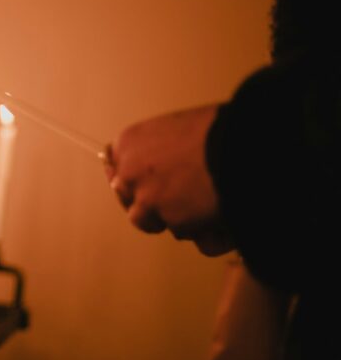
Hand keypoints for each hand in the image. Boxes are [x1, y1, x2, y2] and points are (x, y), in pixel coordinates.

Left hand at [106, 104, 232, 255]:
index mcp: (129, 143)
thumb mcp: (179, 126)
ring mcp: (148, 200)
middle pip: (127, 197)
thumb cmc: (219, 128)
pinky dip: (203, 231)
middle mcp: (130, 173)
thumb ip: (160, 147)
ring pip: (148, 221)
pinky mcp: (172, 222)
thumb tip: (163, 163)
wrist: (244, 145)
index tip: (140, 184)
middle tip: (175, 198)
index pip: (114, 167)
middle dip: (147, 201)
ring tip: (202, 208)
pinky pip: (184, 233)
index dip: (132, 178)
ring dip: (172, 218)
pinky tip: (222, 218)